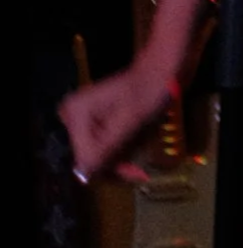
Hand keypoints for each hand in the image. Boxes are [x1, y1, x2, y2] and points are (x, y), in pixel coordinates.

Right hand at [62, 54, 180, 184]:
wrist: (163, 72)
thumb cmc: (149, 91)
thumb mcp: (129, 122)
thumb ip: (104, 148)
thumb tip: (82, 175)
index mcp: (75, 113)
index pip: (83, 158)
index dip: (107, 170)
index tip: (134, 175)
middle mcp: (74, 117)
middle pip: (89, 158)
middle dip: (116, 166)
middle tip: (141, 172)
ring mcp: (85, 120)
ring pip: (99, 156)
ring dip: (121, 159)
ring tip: (142, 152)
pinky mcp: (97, 123)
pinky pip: (105, 147)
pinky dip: (122, 150)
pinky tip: (136, 144)